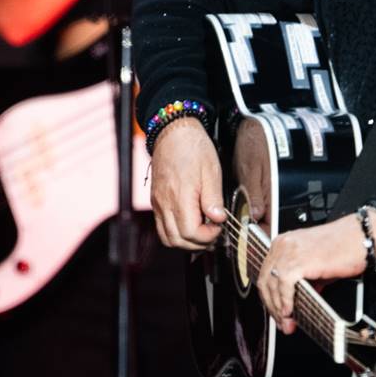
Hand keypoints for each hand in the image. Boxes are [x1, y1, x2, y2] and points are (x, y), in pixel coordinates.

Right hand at [149, 117, 225, 249]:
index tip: (219, 227)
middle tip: (214, 233)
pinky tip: (191, 224)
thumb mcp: (212, 171)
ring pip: (167, 238)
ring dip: (186, 241)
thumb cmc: (193, 148)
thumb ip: (214, 198)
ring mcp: (158, 204)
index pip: (190, 233)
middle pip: (177, 241)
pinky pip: (162, 227)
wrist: (173, 133)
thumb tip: (218, 219)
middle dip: (198, 243)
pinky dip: (176, 233)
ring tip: (203, 231)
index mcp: (180, 197)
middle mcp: (164, 204)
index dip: (208, 236)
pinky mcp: (156, 201)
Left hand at [256, 214, 375, 334]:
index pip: (267, 274)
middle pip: (265, 281)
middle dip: (272, 306)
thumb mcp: (318, 265)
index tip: (278, 312)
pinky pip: (283, 286)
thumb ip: (305, 281)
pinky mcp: (298, 261)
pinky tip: (290, 312)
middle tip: (282, 323)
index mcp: (284, 243)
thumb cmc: (346, 246)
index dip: (270, 297)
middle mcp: (282, 245)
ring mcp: (288, 252)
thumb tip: (298, 299)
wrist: (362, 236)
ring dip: (278, 308)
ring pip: (271, 286)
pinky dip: (285, 301)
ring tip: (288, 323)